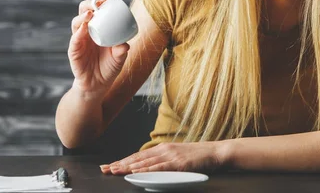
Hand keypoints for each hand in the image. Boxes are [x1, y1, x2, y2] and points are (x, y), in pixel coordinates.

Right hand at [67, 0, 130, 96]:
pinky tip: (83, 28)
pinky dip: (78, 34)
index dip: (99, 3)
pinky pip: (74, 41)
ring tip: (90, 13)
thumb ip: (121, 51)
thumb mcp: (119, 59)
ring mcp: (79, 41)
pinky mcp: (74, 52)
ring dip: (83, 17)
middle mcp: (87, 32)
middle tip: (97, 2)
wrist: (98, 85)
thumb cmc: (109, 68)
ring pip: (77, 23)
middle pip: (83, 13)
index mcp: (98, 30)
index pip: (96, 12)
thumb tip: (125, 45)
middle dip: (88, 4)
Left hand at [99, 141, 228, 174]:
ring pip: (145, 162)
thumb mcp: (177, 156)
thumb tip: (148, 167)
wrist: (215, 152)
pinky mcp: (178, 163)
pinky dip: (146, 169)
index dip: (123, 160)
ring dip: (128, 167)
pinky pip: (159, 167)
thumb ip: (163, 160)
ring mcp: (171, 156)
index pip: (138, 155)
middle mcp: (164, 150)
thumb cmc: (197, 156)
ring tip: (115, 170)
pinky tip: (137, 171)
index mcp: (162, 148)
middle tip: (105, 169)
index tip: (109, 165)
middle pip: (137, 158)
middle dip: (120, 163)